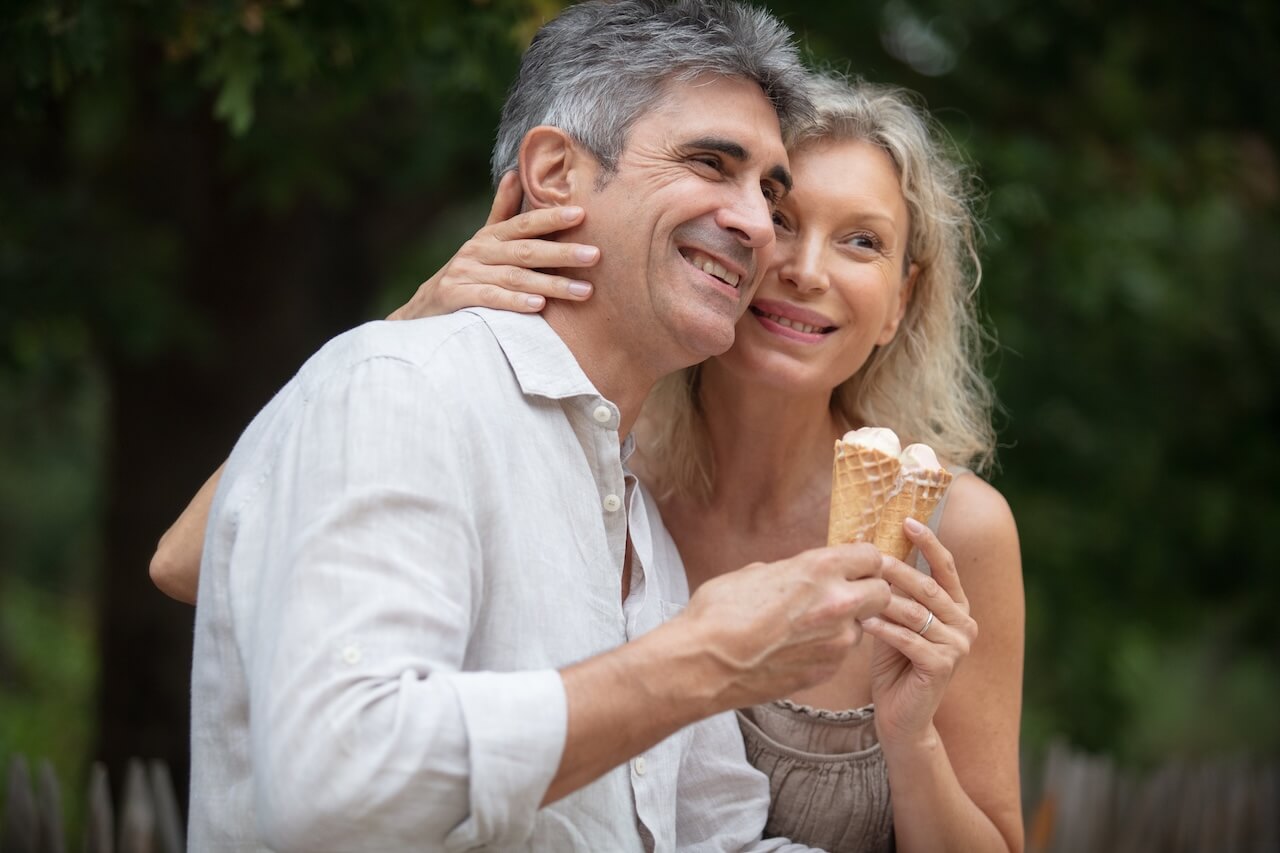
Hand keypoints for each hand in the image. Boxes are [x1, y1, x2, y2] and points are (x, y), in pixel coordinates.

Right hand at [387, 171, 600, 318]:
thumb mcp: (483, 242)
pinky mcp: (456, 297)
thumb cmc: (466, 274)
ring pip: (514, 277)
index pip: (524, 223)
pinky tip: (538, 305)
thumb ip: (501, 212)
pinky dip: (514, 302)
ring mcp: (465, 274)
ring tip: (583, 291)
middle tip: (595, 255)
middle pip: (526, 250)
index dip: (551, 217)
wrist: (424, 310)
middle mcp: (478, 252)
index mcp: (490, 237)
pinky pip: (490, 299)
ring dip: (551, 284)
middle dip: (563, 252)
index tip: (582, 214)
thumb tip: (515, 174)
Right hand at [680, 544, 891, 710]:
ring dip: (845, 623)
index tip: (851, 565)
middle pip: (883, 593)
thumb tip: (803, 575)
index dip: (861, 560)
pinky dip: (826, 648)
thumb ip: (793, 572)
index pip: (871, 555)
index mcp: (819, 568)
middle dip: (868, 591)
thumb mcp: (756, 572)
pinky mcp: (828, 671)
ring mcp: (837, 642)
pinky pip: (840, 653)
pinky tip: (795, 648)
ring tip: (806, 626)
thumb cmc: (719, 612)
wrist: (703, 663)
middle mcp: (838, 603)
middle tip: (844, 594)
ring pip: (861, 626)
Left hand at [862, 518, 977, 748]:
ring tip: (857, 589)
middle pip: (927, 587)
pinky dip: (883, 629)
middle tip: (868, 557)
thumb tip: (875, 549)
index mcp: (958, 608)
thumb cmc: (894, 664)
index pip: (945, 568)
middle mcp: (965, 624)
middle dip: (896, 569)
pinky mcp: (942, 666)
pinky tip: (863, 623)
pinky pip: (908, 639)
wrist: (902, 716)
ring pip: (915, 612)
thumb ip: (895, 592)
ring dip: (883, 600)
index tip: (907, 520)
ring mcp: (958, 646)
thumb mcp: (896, 620)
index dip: (928, 542)